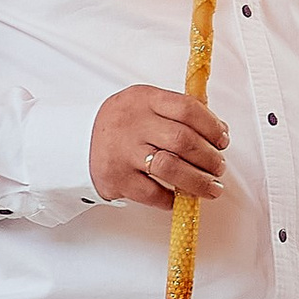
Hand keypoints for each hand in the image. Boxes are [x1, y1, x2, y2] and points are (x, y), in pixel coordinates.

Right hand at [92, 86, 227, 207]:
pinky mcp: (116, 179)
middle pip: (183, 140)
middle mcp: (133, 124)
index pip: (187, 108)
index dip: (212, 126)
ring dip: (198, 181)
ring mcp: (123, 152)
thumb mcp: (146, 105)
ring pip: (171, 169)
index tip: (223, 139)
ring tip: (212, 187)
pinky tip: (180, 198)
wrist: (75, 142)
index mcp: (144, 99)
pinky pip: (152, 194)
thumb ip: (178, 113)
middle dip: (209, 158)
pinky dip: (171, 199)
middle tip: (219, 167)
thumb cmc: (122, 124)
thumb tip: (218, 131)